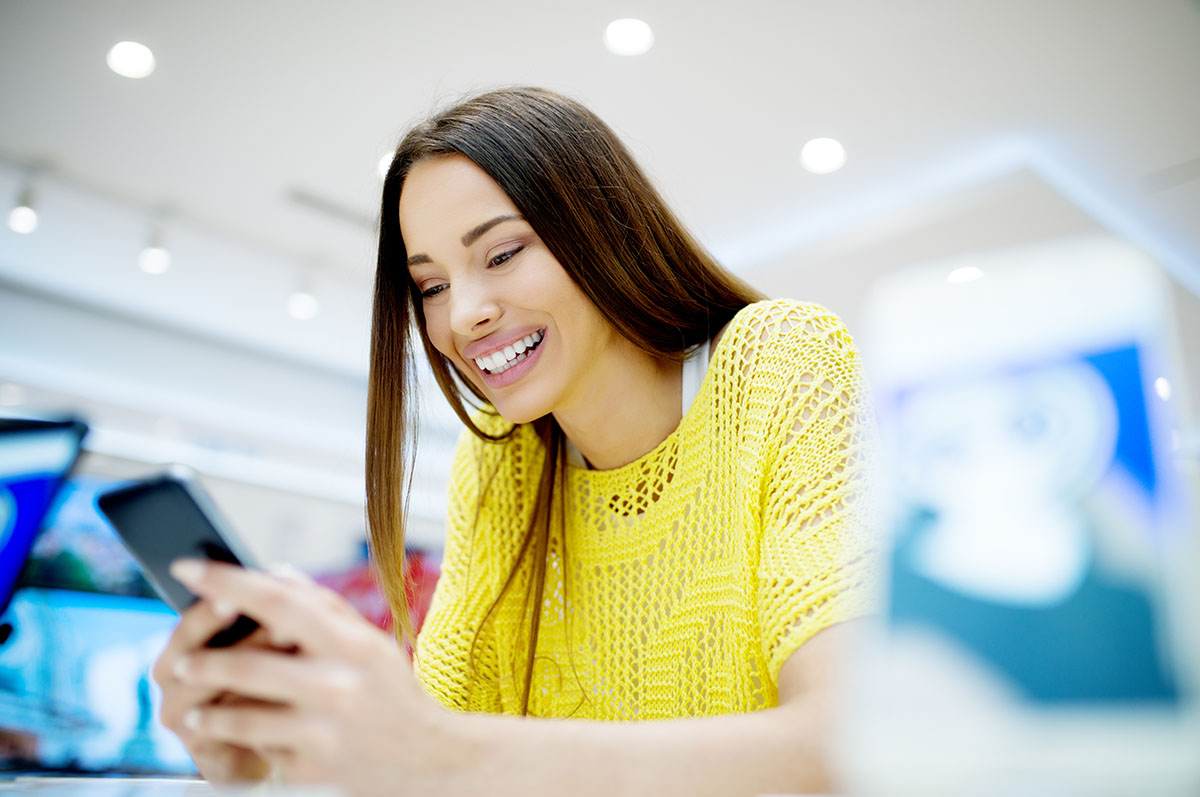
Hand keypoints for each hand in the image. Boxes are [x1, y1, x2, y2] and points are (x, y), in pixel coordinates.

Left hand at [164, 560, 458, 795]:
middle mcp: (336, 684)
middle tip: (179, 664)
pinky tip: (239, 742)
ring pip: (239, 716)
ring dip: (207, 714)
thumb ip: (323, 607)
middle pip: (246, 665)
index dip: (227, 581)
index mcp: (350, 643)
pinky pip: (259, 749)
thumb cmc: (391, 692)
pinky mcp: (311, 770)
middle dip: (201, 664)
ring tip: (194, 712)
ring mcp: (322, 731)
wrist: (429, 761)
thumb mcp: (368, 643)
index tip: (187, 567)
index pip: (277, 601)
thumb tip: (272, 574)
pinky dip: (245, 743)